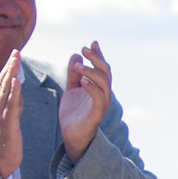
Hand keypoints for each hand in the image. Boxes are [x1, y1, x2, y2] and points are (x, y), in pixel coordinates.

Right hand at [0, 50, 23, 178]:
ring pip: (4, 91)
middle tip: (15, 52)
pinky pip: (9, 106)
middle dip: (8, 67)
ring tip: (15, 61)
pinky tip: (16, 82)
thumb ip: (13, 108)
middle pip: (1, 84)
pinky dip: (12, 93)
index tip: (13, 56)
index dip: (7, 69)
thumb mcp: (10, 121)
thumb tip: (18, 96)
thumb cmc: (4, 141)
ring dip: (9, 75)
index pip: (1, 84)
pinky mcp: (7, 125)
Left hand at [59, 42, 112, 163]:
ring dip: (92, 72)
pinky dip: (92, 88)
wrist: (72, 134)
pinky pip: (98, 98)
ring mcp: (101, 104)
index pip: (102, 68)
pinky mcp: (96, 113)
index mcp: (99, 87)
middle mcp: (104, 94)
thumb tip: (76, 55)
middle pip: (106, 72)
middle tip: (84, 49)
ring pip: (104, 83)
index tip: (92, 44)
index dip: (99, 55)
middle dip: (96, 59)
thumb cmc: (73, 112)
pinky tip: (82, 81)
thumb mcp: (71, 88)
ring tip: (78, 66)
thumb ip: (74, 74)